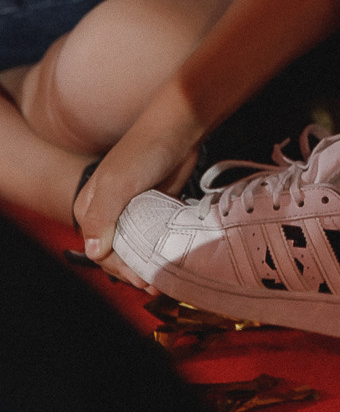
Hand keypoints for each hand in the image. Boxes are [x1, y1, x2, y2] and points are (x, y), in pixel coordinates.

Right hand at [74, 114, 200, 275]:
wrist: (178, 128)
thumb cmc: (144, 151)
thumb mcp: (118, 183)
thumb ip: (102, 217)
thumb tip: (94, 252)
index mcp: (88, 208)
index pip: (99, 253)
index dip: (120, 269)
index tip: (141, 279)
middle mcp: (105, 211)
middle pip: (116, 253)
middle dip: (133, 271)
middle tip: (154, 283)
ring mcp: (129, 210)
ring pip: (134, 247)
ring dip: (146, 264)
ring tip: (162, 279)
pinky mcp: (151, 206)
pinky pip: (150, 236)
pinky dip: (157, 250)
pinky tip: (167, 260)